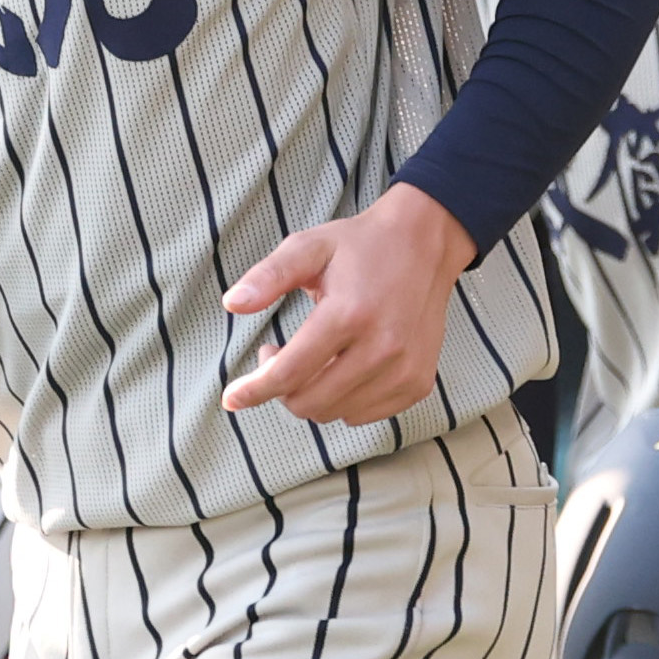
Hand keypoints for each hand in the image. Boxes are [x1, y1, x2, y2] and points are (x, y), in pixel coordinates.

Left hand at [220, 184, 474, 423]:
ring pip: (336, 413)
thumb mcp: (309, 248)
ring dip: (313, 395)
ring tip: (313, 358)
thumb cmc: (360, 245)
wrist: (426, 243)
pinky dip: (344, 401)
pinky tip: (342, 369)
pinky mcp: (418, 382)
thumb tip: (231, 303)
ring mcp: (404, 369)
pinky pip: (365, 415)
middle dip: (281, 391)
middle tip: (278, 358)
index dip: (254, 390)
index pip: (290, 372)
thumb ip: (268, 276)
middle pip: (311, 402)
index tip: (232, 398)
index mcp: (348, 314)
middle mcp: (381, 347)